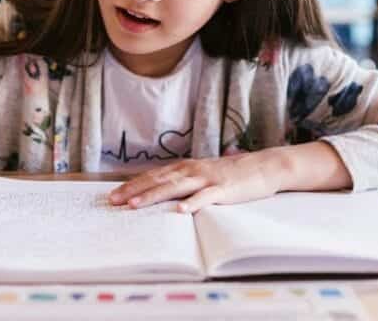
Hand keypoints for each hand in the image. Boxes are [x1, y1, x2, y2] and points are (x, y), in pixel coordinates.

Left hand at [108, 142, 351, 213]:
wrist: (264, 167)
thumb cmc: (232, 174)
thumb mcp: (203, 176)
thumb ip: (184, 183)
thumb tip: (160, 195)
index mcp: (185, 168)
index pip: (153, 177)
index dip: (133, 185)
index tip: (113, 196)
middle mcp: (192, 170)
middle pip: (158, 181)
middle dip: (134, 191)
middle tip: (113, 201)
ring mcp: (207, 179)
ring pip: (175, 187)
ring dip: (153, 195)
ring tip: (135, 205)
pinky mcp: (223, 189)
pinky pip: (205, 197)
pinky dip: (192, 203)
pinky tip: (180, 211)